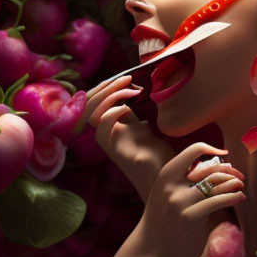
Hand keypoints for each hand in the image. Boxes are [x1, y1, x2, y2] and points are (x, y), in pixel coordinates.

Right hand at [84, 74, 174, 201]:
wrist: (166, 179)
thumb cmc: (158, 155)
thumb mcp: (143, 128)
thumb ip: (132, 115)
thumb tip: (132, 92)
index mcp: (110, 128)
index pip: (94, 101)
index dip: (106, 86)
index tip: (128, 78)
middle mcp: (105, 134)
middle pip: (89, 104)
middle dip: (106, 86)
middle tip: (128, 78)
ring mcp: (108, 142)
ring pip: (91, 112)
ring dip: (109, 95)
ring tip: (131, 89)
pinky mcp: (116, 150)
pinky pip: (103, 125)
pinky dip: (113, 110)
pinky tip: (128, 107)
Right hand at [136, 142, 245, 256]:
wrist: (148, 254)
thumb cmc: (162, 224)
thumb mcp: (166, 197)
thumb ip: (184, 183)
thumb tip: (217, 170)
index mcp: (165, 176)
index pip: (192, 151)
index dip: (211, 149)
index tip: (224, 154)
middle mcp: (171, 185)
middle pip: (209, 169)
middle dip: (228, 171)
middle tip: (239, 176)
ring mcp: (180, 201)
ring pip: (215, 183)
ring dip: (233, 183)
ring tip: (240, 185)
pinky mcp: (190, 217)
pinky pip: (218, 201)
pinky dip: (233, 196)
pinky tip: (240, 197)